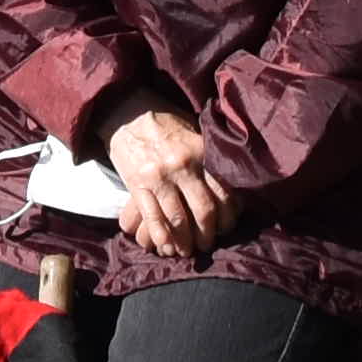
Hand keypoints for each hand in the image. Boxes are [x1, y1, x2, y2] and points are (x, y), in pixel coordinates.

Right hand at [102, 97, 225, 262]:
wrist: (127, 111)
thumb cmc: (166, 123)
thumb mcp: (194, 132)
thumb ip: (210, 155)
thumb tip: (235, 179)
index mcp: (201, 152)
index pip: (224, 192)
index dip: (228, 216)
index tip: (226, 227)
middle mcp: (182, 165)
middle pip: (204, 210)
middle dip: (208, 234)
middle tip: (208, 245)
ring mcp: (159, 176)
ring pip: (178, 218)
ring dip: (185, 241)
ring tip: (188, 250)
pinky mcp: (137, 184)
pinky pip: (152, 216)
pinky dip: (161, 235)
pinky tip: (166, 246)